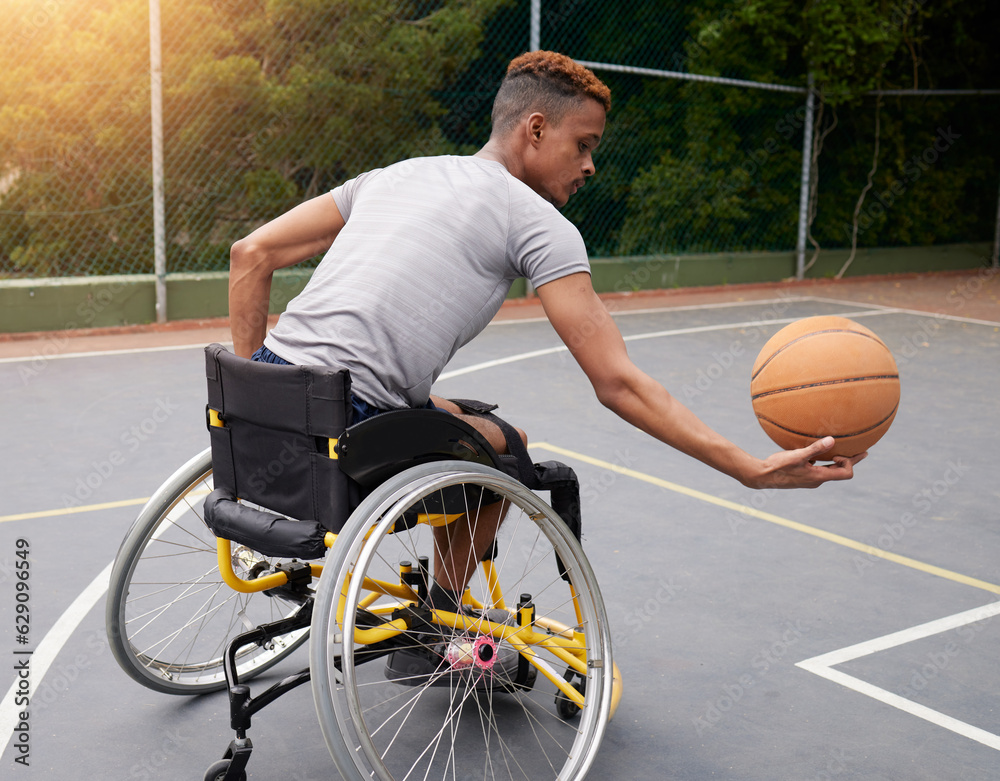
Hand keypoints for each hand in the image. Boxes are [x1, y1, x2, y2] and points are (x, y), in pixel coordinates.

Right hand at [748, 437, 866, 488]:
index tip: (837, 453)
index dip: (848, 462)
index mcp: (819, 477)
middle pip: (841, 472)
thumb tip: (832, 440)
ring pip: (830, 470)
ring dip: (836, 461)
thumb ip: (815, 449)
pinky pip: (819, 469)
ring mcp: (810, 480)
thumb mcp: (797, 455)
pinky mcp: (803, 477)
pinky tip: (816, 453)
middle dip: (850, 461)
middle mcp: (817, 480)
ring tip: (840, 451)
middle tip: (864, 452)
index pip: (846, 473)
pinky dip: (823, 461)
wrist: (762, 476)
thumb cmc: (779, 466)